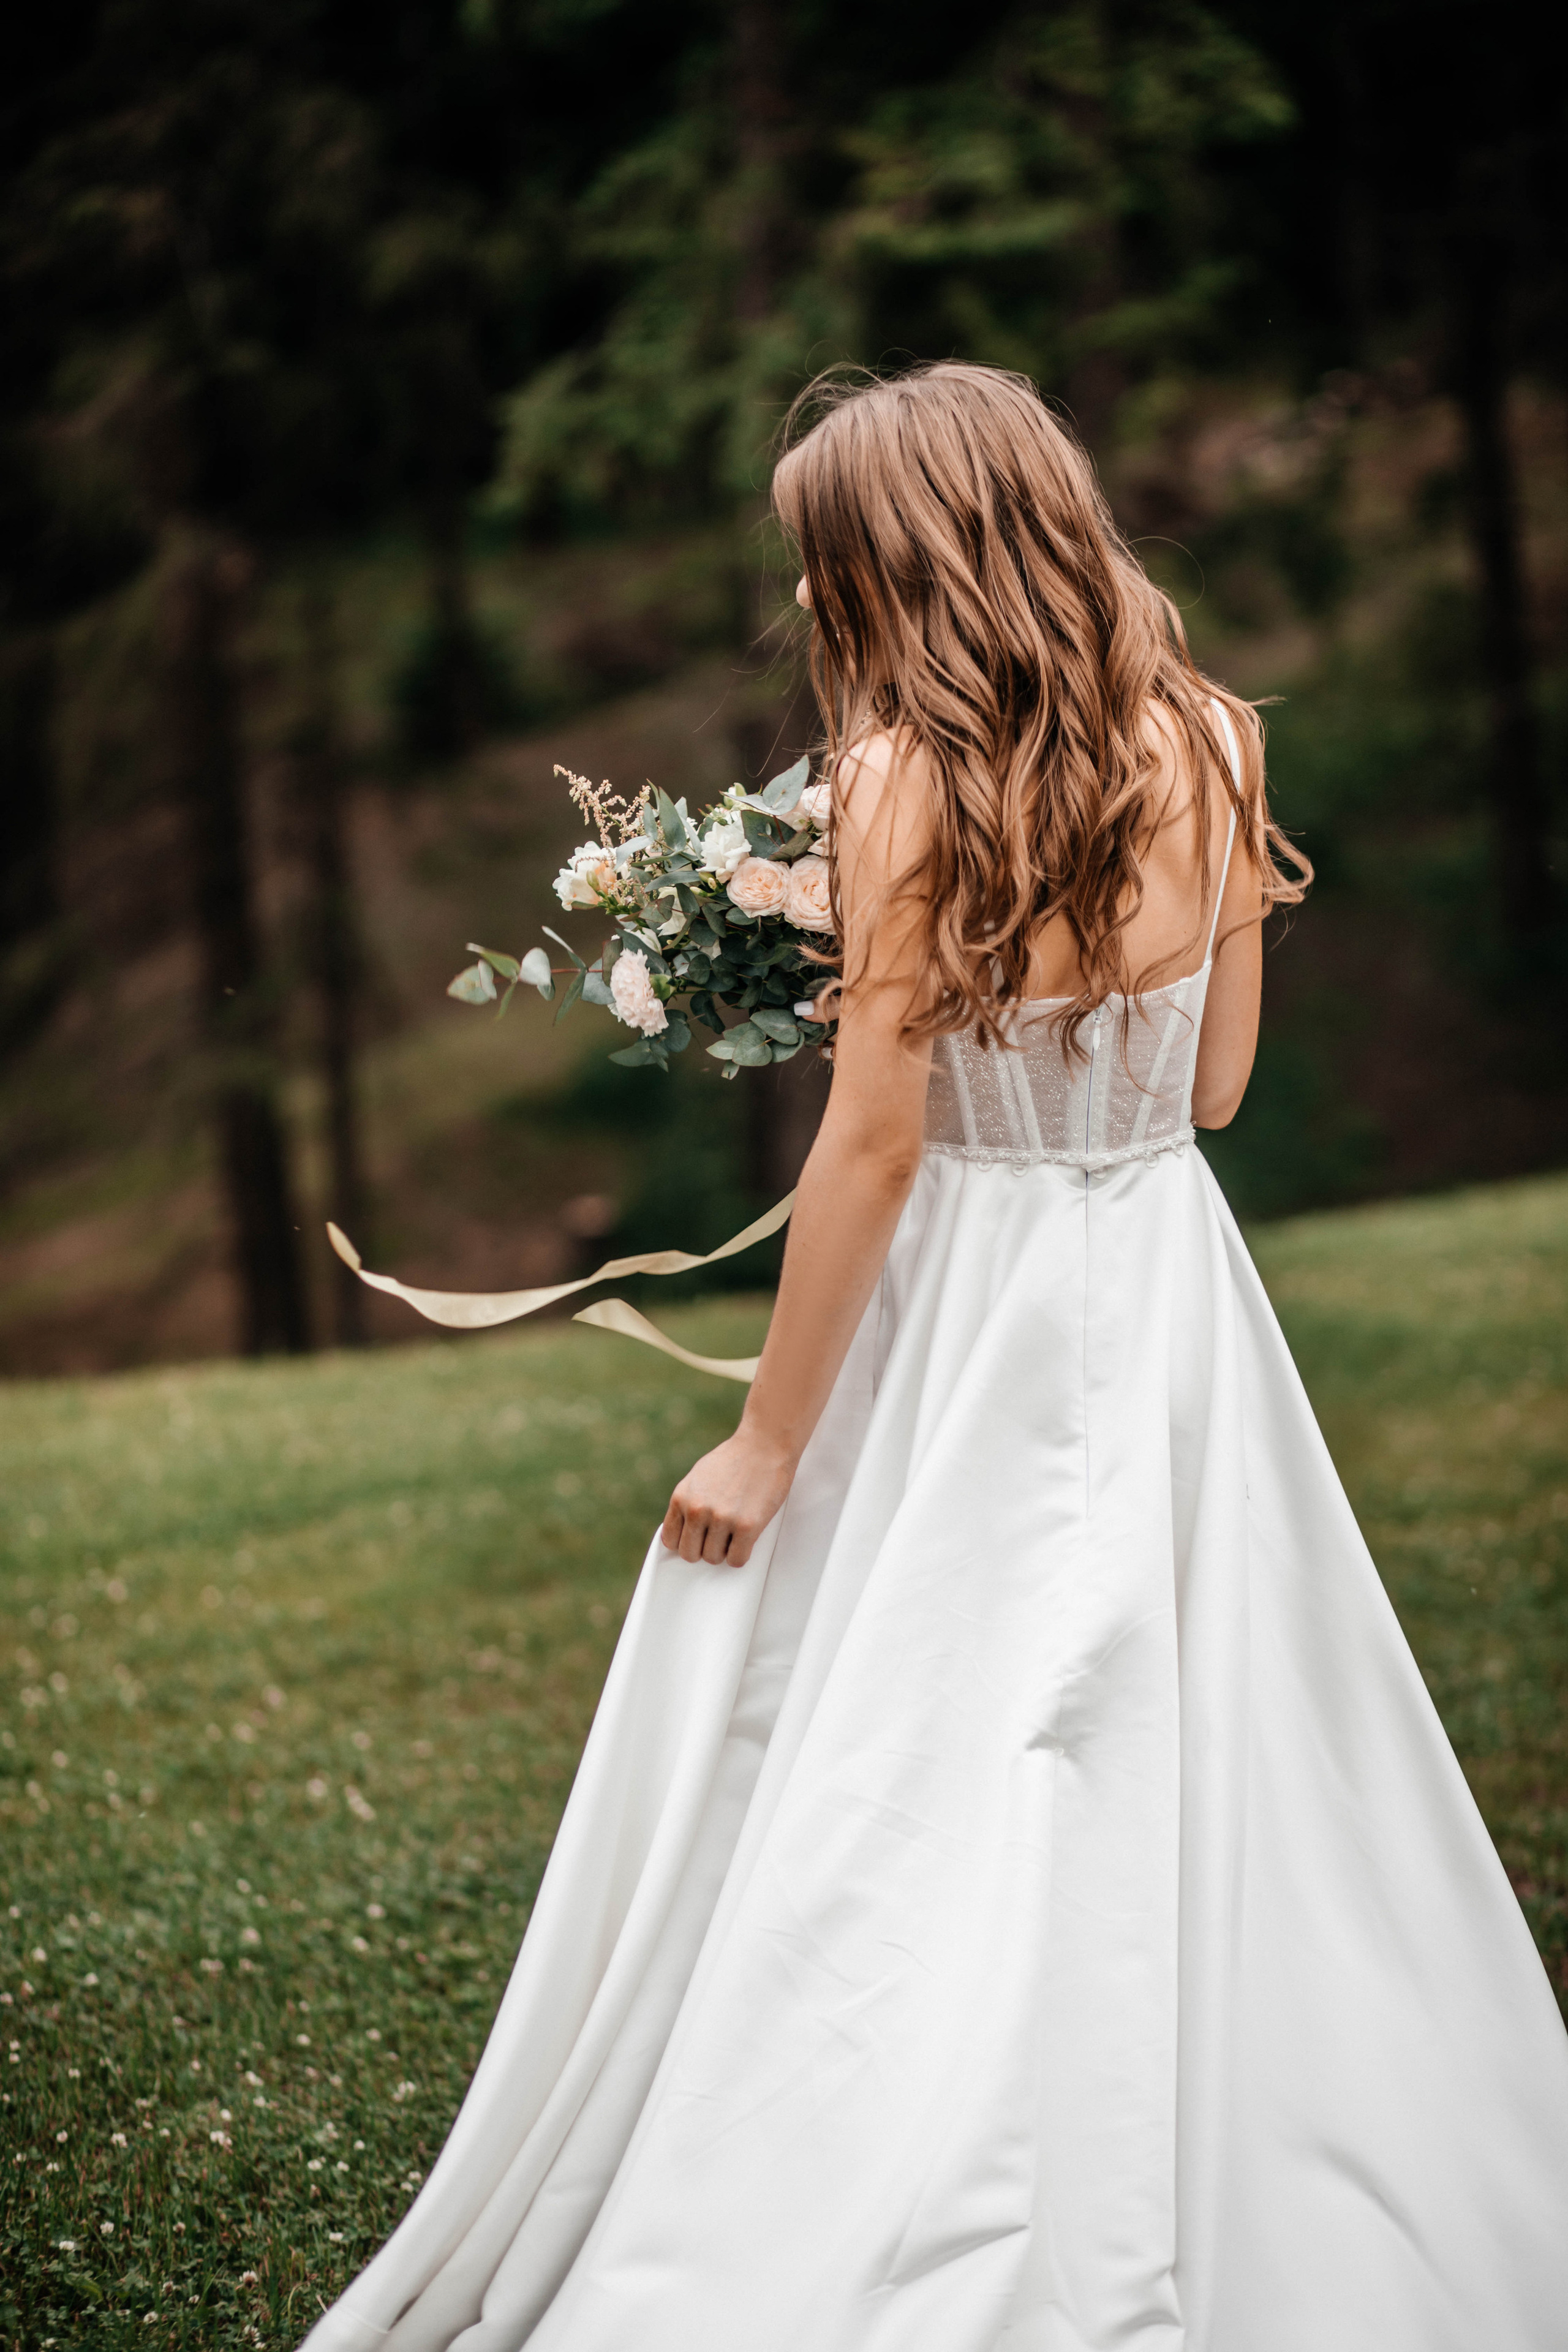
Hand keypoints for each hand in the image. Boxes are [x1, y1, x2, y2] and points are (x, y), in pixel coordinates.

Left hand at [661, 1425, 795, 1565]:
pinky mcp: (746, 1526)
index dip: (685, 1542)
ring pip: (713, 1559)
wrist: (765, 1443)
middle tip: (718, 1538)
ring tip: (735, 1533)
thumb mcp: (699, 1476)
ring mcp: (721, 1519)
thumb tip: (681, 1531)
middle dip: (703, 1550)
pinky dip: (741, 1555)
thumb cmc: (735, 1459)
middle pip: (689, 1554)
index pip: (670, 1540)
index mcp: (681, 1497)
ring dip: (724, 1551)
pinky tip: (746, 1540)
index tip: (697, 1539)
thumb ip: (688, 1502)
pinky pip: (736, 1560)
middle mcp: (697, 1509)